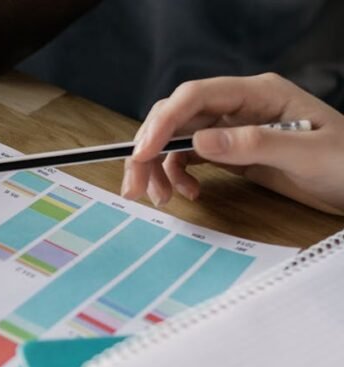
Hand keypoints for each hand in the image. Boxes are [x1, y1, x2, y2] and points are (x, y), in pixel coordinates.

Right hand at [122, 73, 343, 214]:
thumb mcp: (308, 153)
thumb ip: (255, 144)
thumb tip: (201, 140)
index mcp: (259, 93)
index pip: (196, 96)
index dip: (163, 122)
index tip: (143, 152)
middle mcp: (239, 106)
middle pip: (177, 116)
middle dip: (149, 148)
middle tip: (134, 183)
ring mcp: (233, 128)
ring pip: (177, 138)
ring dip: (159, 167)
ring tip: (160, 197)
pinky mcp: (231, 150)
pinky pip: (190, 156)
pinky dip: (178, 174)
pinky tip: (188, 192)